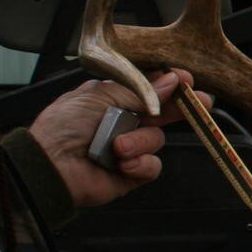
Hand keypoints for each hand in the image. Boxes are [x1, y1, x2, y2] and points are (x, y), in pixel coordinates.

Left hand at [26, 68, 210, 208]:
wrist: (50, 164)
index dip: (170, 83)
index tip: (186, 79)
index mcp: (115, 99)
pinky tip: (123, 163)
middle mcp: (125, 122)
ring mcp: (130, 148)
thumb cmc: (64, 125)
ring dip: (140, 141)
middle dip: (183, 108)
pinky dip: (140, 163)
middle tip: (201, 102)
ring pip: (157, 139)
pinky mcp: (132, 172)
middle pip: (165, 113)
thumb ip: (140, 90)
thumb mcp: (101, 95)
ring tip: (117, 147)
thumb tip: (171, 80)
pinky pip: (153, 165)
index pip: (150, 88)